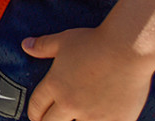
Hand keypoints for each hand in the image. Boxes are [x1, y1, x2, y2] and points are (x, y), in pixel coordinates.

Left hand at [22, 28, 154, 120]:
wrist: (128, 49)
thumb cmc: (96, 42)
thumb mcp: (64, 40)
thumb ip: (43, 46)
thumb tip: (26, 45)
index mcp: (55, 85)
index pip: (36, 106)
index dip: (34, 112)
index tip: (35, 115)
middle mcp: (70, 103)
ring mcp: (92, 115)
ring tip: (73, 120)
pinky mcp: (114, 120)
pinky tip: (97, 120)